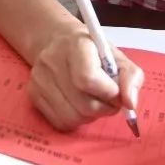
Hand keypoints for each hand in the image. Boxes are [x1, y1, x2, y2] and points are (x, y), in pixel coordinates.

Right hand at [28, 23, 143, 130]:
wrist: (57, 42)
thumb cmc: (92, 51)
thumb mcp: (116, 57)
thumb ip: (131, 78)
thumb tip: (130, 104)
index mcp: (76, 45)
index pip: (88, 79)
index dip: (108, 93)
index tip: (116, 93)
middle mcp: (52, 60)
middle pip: (83, 104)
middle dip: (104, 108)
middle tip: (108, 100)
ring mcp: (39, 79)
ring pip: (72, 117)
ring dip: (90, 116)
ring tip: (92, 101)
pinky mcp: (33, 94)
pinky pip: (60, 123)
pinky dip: (75, 120)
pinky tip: (77, 105)